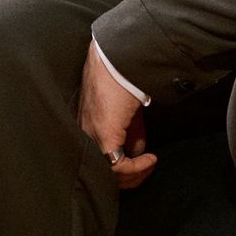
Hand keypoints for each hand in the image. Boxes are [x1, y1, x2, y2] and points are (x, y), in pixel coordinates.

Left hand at [80, 42, 154, 188]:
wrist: (117, 59)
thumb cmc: (122, 78)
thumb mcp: (127, 112)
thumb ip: (130, 132)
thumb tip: (138, 152)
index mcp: (87, 126)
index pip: (100, 159)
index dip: (123, 167)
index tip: (142, 162)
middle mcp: (85, 133)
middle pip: (103, 170)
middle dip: (129, 176)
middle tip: (147, 169)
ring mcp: (92, 135)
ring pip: (110, 172)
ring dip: (134, 174)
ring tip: (149, 165)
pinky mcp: (103, 134)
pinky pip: (118, 165)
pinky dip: (137, 168)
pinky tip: (150, 159)